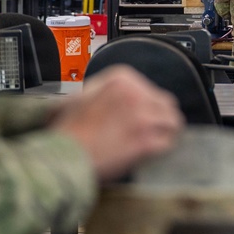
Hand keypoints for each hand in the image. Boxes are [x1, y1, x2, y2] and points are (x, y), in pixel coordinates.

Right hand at [52, 66, 183, 180]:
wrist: (62, 154)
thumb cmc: (67, 130)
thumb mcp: (83, 96)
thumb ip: (104, 92)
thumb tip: (115, 99)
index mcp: (121, 78)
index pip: (151, 90)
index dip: (148, 106)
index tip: (141, 117)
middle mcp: (136, 93)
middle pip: (166, 104)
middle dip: (160, 118)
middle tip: (152, 131)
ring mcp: (143, 117)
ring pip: (172, 122)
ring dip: (165, 133)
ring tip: (155, 143)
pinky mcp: (147, 141)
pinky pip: (168, 143)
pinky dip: (161, 150)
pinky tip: (150, 154)